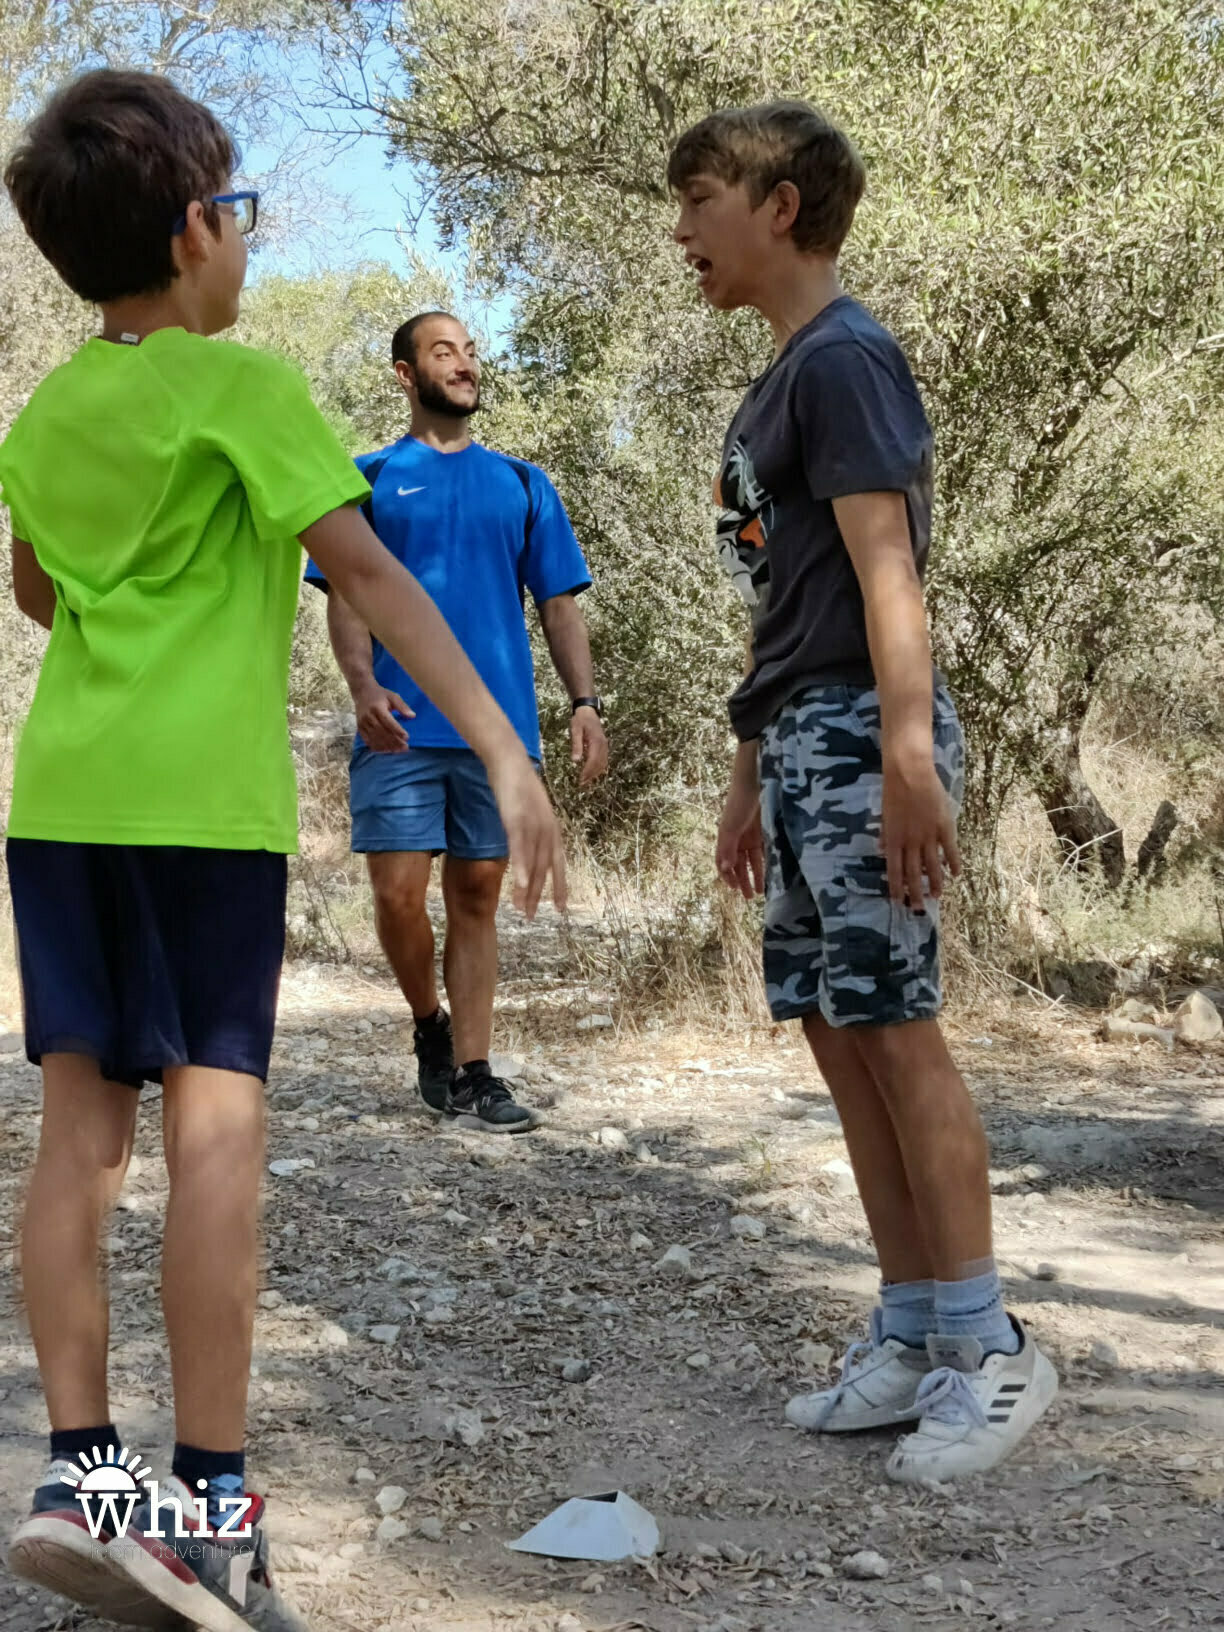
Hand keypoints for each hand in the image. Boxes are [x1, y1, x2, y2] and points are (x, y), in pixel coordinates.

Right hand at [355, 684, 412, 752]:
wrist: (362, 692)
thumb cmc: (380, 695)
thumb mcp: (393, 696)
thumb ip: (402, 706)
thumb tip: (412, 716)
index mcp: (377, 707)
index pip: (388, 721)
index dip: (397, 730)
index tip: (407, 737)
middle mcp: (368, 716)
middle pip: (381, 732)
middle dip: (394, 741)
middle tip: (405, 747)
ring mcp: (362, 723)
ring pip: (375, 738)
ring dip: (387, 746)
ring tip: (398, 750)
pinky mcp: (360, 728)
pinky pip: (367, 740)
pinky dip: (377, 747)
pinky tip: (386, 750)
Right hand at [488, 753, 567, 918]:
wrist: (509, 761)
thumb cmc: (517, 786)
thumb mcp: (529, 812)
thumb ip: (531, 831)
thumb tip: (527, 848)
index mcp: (552, 830)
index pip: (558, 864)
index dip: (559, 886)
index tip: (560, 908)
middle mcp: (547, 831)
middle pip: (545, 869)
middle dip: (540, 895)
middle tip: (533, 916)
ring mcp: (534, 826)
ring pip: (533, 863)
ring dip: (528, 889)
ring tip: (523, 910)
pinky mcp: (517, 821)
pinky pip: (520, 849)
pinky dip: (522, 868)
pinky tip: (520, 885)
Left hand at [570, 706, 608, 785]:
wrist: (588, 710)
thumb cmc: (580, 719)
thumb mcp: (575, 730)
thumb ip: (576, 745)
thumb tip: (575, 761)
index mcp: (596, 741)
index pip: (593, 760)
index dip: (587, 772)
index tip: (581, 780)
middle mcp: (603, 744)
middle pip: (599, 764)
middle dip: (591, 775)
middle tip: (582, 784)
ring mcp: (605, 745)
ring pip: (603, 763)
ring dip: (595, 773)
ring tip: (586, 781)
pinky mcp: (604, 745)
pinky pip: (603, 759)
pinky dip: (599, 768)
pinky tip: (592, 773)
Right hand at [716, 781, 765, 899]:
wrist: (756, 779)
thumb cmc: (739, 802)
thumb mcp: (730, 827)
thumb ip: (727, 849)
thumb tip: (724, 869)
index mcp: (726, 837)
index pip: (724, 862)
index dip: (728, 877)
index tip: (735, 890)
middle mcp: (739, 837)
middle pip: (740, 864)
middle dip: (743, 880)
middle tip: (750, 897)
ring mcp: (753, 833)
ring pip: (754, 860)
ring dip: (757, 874)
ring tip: (762, 890)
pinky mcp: (767, 828)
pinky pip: (766, 850)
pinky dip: (768, 862)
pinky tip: (774, 873)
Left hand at [882, 754, 961, 906]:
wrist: (910, 772)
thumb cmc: (894, 790)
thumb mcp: (885, 814)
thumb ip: (886, 834)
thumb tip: (882, 851)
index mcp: (894, 839)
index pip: (894, 870)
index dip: (896, 887)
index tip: (898, 901)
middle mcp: (910, 842)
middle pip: (913, 873)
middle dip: (916, 892)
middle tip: (919, 908)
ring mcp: (928, 836)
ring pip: (932, 866)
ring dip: (935, 883)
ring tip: (937, 897)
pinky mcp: (944, 827)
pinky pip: (950, 850)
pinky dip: (953, 863)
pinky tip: (956, 874)